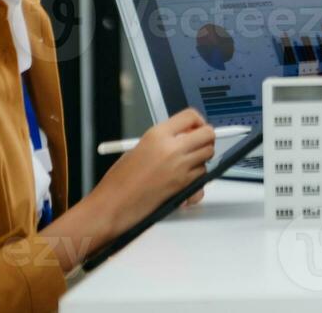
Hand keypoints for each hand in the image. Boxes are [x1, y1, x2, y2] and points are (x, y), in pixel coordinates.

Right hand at [89, 109, 217, 236]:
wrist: (113, 205)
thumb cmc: (119, 180)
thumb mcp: (139, 148)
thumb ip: (164, 139)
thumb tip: (186, 135)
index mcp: (158, 135)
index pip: (191, 116)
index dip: (196, 121)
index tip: (194, 127)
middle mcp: (172, 148)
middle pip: (208, 133)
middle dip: (205, 138)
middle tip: (196, 143)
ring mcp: (181, 167)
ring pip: (208, 155)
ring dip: (201, 158)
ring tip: (185, 163)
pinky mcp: (185, 186)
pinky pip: (203, 176)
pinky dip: (197, 177)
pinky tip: (184, 179)